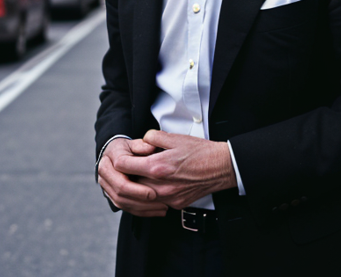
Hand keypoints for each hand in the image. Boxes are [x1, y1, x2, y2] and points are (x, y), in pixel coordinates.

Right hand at [97, 137, 168, 216]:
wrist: (115, 153)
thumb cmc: (128, 148)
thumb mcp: (134, 143)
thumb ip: (142, 145)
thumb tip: (152, 147)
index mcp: (109, 161)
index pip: (121, 180)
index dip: (137, 189)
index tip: (154, 193)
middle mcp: (104, 175)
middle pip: (120, 193)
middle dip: (140, 200)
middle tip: (160, 203)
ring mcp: (106, 187)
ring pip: (122, 203)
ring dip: (143, 208)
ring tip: (162, 208)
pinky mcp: (112, 196)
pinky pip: (125, 207)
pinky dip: (141, 211)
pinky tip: (156, 211)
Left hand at [114, 130, 236, 208]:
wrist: (221, 167)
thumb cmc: (200, 151)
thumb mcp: (174, 137)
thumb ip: (152, 136)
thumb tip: (142, 141)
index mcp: (157, 167)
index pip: (125, 166)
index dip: (119, 160)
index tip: (121, 156)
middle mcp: (160, 186)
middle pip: (130, 182)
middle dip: (128, 173)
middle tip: (131, 164)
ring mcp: (168, 198)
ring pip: (141, 194)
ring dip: (139, 184)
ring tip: (144, 173)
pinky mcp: (175, 204)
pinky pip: (156, 201)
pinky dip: (153, 192)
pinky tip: (159, 181)